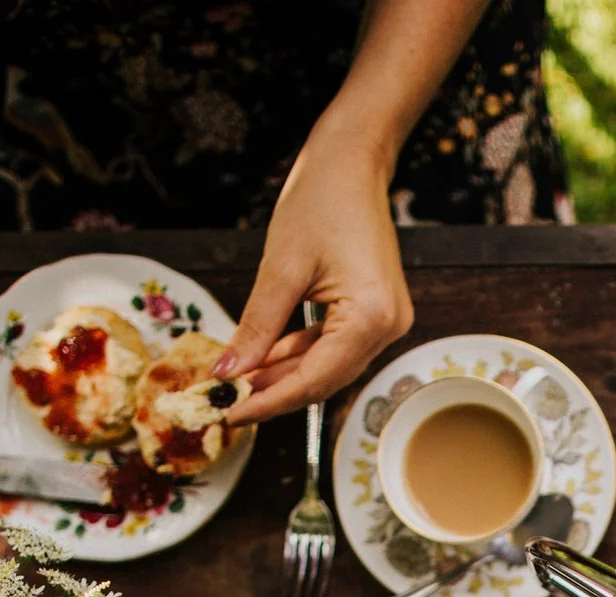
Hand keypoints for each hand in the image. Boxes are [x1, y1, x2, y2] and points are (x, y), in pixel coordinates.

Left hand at [215, 124, 412, 424]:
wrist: (352, 163)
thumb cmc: (319, 201)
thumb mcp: (279, 269)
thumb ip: (256, 329)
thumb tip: (227, 376)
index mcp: (371, 317)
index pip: (314, 379)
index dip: (268, 401)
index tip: (228, 414)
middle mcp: (389, 326)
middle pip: (324, 380)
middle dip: (274, 392)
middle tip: (226, 401)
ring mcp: (387, 321)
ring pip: (328, 367)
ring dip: (284, 375)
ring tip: (238, 380)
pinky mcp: (377, 313)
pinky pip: (335, 347)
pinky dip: (300, 354)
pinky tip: (265, 357)